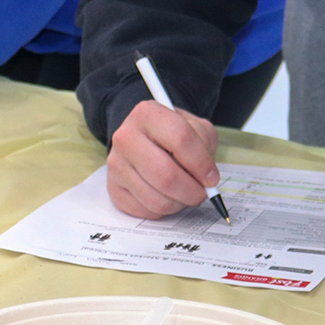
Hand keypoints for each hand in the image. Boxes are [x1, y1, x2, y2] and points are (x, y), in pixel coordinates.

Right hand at [106, 99, 220, 218]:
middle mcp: (126, 137)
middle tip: (201, 193)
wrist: (144, 138)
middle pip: (166, 176)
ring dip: (179, 203)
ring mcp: (116, 163)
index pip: (180, 140)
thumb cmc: (174, 134)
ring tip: (184, 193)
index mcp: (147, 114)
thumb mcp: (195, 127)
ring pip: (156, 199)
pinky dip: (164, 210)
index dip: (202, 164)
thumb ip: (205, 146)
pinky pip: (146, 211)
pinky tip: (166, 196)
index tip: (212, 178)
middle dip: (192, 191)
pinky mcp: (113, 187)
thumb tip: (206, 179)